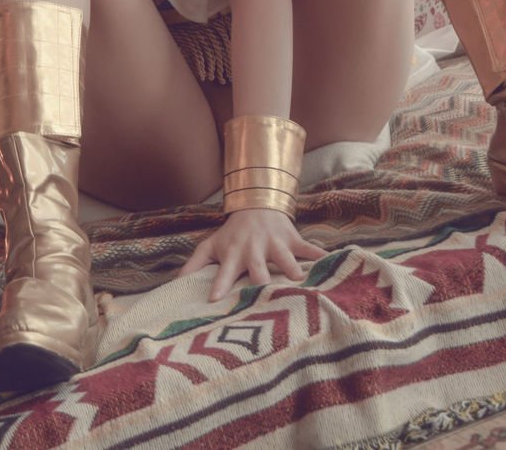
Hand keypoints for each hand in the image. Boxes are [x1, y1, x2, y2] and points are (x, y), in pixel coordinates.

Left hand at [178, 209, 326, 301]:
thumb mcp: (211, 245)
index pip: (224, 273)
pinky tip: (329, 262)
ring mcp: (275, 244)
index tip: (215, 300)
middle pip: (257, 268)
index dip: (219, 285)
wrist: (257, 204)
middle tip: (264, 295)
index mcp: (234, 255)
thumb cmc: (232, 233)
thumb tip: (175, 283)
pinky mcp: (292, 239)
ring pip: (285, 258)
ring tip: (298, 280)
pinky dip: (319, 255)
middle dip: (260, 280)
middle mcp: (254, 251)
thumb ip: (194, 265)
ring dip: (291, 268)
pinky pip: (308, 248)